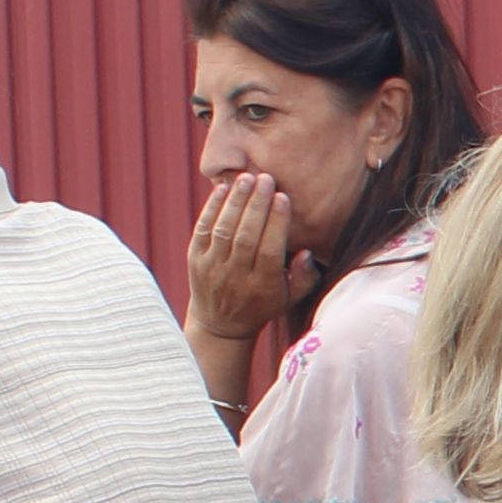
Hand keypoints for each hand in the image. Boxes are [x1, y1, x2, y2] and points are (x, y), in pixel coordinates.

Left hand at [186, 173, 302, 350]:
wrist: (221, 325)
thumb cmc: (263, 305)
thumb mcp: (290, 298)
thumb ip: (304, 277)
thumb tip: (306, 252)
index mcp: (262, 287)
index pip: (270, 251)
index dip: (276, 223)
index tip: (283, 197)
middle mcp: (236, 278)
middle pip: (246, 236)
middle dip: (256, 205)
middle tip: (266, 179)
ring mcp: (212, 268)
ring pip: (224, 230)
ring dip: (235, 201)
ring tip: (247, 178)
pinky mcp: (196, 260)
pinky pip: (203, 230)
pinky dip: (212, 208)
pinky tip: (223, 189)